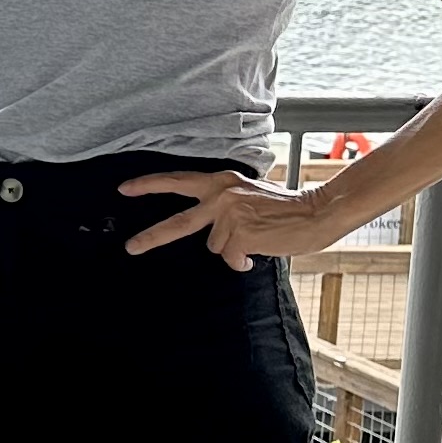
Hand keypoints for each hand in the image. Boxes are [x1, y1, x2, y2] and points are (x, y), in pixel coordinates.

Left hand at [119, 169, 328, 270]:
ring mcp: (229, 216)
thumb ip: (224, 205)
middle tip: (130, 247)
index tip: (124, 189)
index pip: (178, 182)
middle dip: (151, 237)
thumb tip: (210, 230)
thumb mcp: (248, 194)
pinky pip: (232, 259)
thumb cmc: (286, 208)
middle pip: (178, 223)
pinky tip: (263, 248)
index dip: (149, 185)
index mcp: (221, 183)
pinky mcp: (239, 235)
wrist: (317, 212)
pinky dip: (245, 261)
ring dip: (235, 249)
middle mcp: (221, 196)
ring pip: (216, 247)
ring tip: (260, 237)